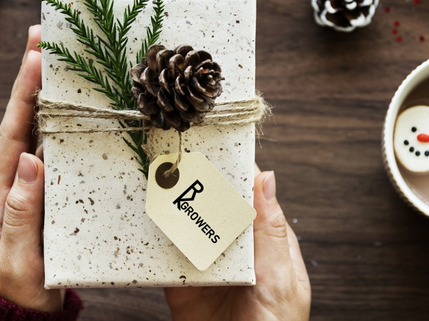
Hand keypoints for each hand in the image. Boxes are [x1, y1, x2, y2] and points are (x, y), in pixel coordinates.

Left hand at [0, 25, 62, 311]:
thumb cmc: (17, 295)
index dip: (24, 96)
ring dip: (45, 96)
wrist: (18, 315)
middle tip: (43, 39)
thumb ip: (22, 215)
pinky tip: (73, 107)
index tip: (36, 58)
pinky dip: (60, 124)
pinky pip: (50, 152)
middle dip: (31, 81)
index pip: (12, 137)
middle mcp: (8, 186)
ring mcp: (24, 189)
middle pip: (21, 125)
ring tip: (58, 61)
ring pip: (35, 134)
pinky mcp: (40, 196)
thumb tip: (30, 161)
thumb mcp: (19, 263)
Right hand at [164, 169, 310, 320]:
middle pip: (215, 208)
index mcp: (266, 244)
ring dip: (174, 208)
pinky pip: (164, 255)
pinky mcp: (181, 282)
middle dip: (199, 185)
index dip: (235, 172)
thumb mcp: (280, 280)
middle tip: (180, 162)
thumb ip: (269, 233)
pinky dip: (155, 238)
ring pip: (188, 227)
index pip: (250, 197)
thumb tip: (266, 179)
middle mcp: (236, 251)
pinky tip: (149, 221)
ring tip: (158, 184)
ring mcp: (208, 265)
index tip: (217, 147)